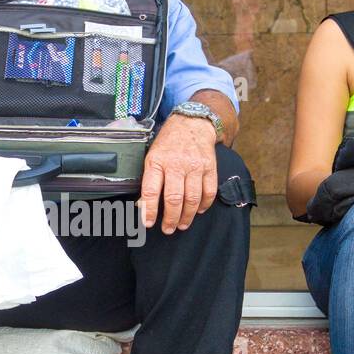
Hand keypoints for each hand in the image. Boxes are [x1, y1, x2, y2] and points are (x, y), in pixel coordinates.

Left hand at [138, 114, 218, 233]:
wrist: (192, 123)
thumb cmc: (168, 143)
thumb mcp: (152, 156)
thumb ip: (150, 179)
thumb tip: (143, 205)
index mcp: (157, 161)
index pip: (151, 190)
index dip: (149, 210)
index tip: (148, 223)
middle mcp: (176, 164)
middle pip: (174, 199)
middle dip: (170, 218)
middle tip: (168, 229)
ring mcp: (195, 166)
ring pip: (192, 199)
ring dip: (187, 216)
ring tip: (182, 225)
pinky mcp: (210, 168)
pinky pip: (209, 192)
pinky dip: (204, 205)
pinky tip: (198, 211)